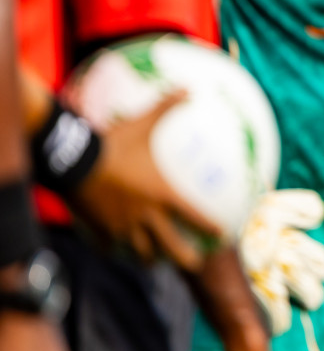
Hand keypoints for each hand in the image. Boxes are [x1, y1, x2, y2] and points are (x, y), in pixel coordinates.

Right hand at [69, 93, 223, 271]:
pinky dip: (115, 251)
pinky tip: (116, 251)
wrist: (74, 162)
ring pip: (141, 254)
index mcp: (163, 195)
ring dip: (151, 258)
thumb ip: (168, 108)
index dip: (211, 228)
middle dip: (186, 259)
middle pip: (172, 248)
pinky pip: (110, 248)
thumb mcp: (143, 125)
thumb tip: (188, 88)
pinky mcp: (99, 232)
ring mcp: (122, 228)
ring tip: (156, 260)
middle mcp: (146, 217)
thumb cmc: (114, 143)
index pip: (195, 217)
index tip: (222, 235)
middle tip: (196, 262)